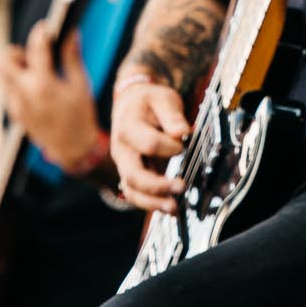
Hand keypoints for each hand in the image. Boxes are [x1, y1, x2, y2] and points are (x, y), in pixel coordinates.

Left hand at [0, 25, 101, 170]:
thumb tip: (70, 33)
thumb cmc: (80, 116)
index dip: (41, 33)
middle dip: (17, 51)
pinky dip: (17, 80)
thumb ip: (72, 57)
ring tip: (37, 71)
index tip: (46, 27)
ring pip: (2, 74)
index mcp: (43, 85)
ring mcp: (15, 105)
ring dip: (15, 66)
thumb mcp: (81, 85)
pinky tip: (36, 85)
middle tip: (35, 55)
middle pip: (3, 60)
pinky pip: (7, 88)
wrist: (72, 149)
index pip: (36, 49)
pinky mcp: (14, 112)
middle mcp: (24, 94)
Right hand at [110, 79, 190, 214]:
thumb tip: (183, 132)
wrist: (131, 104)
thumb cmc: (148, 102)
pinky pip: (135, 194)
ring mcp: (123, 164)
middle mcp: (122, 149)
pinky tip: (169, 208)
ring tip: (174, 207)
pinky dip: (151, 204)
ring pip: (132, 190)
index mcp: (128, 127)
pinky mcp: (129, 174)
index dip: (169, 146)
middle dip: (157, 185)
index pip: (148, 143)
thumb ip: (172, 115)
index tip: (184, 143)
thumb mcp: (162, 98)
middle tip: (181, 186)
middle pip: (133, 174)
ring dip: (153, 202)